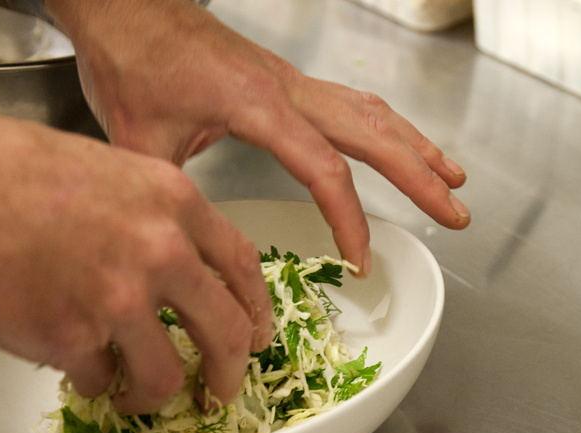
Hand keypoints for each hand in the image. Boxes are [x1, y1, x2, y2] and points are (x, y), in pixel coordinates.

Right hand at [0, 106, 273, 413]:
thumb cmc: (12, 170)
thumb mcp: (113, 172)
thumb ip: (156, 217)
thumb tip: (177, 261)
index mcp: (174, 202)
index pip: (242, 265)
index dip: (257, 309)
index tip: (258, 334)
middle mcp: (162, 250)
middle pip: (226, 332)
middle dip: (230, 373)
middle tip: (222, 391)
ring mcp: (121, 297)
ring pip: (165, 376)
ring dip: (155, 395)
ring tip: (138, 396)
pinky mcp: (75, 337)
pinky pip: (101, 380)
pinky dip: (93, 383)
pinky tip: (78, 366)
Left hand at [46, 0, 469, 275]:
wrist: (124, 3)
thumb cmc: (130, 60)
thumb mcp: (140, 141)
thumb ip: (175, 199)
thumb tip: (194, 248)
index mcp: (257, 105)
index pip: (326, 170)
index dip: (350, 220)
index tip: (361, 260)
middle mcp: (287, 88)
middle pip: (374, 134)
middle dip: (422, 177)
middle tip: (456, 213)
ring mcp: (291, 80)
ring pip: (373, 111)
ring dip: (418, 146)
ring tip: (452, 178)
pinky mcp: (286, 78)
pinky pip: (353, 101)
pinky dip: (388, 125)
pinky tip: (401, 140)